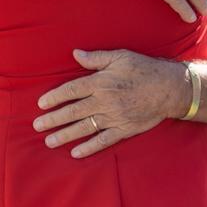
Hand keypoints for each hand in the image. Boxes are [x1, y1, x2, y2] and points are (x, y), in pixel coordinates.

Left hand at [33, 49, 190, 158]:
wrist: (169, 88)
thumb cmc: (144, 68)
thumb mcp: (120, 56)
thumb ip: (96, 58)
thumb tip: (75, 54)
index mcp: (101, 82)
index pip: (72, 90)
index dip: (55, 97)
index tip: (41, 104)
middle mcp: (105, 101)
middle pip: (74, 111)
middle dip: (54, 119)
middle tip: (37, 125)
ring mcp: (114, 117)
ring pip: (85, 128)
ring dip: (65, 135)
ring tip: (49, 141)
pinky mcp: (124, 129)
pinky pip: (103, 141)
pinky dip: (89, 147)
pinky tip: (76, 153)